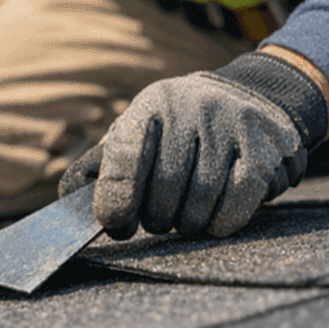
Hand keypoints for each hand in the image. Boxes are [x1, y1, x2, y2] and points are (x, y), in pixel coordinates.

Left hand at [59, 51, 328, 238]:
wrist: (249, 101)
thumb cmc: (176, 131)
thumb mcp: (137, 133)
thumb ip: (100, 167)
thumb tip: (66, 204)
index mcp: (150, 106)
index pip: (123, 156)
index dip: (114, 201)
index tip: (116, 225)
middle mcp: (189, 109)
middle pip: (162, 191)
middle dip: (155, 218)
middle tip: (157, 219)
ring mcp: (229, 126)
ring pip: (198, 204)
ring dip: (186, 225)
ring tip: (183, 217)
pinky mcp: (262, 149)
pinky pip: (235, 206)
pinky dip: (219, 225)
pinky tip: (212, 220)